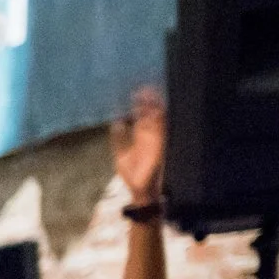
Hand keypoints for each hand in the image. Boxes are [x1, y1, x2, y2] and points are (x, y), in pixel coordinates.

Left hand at [111, 87, 164, 205]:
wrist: (140, 191)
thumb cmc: (132, 175)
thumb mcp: (122, 154)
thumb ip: (119, 139)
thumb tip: (117, 122)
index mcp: (140, 136)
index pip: (141, 115)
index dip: (139, 104)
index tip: (135, 92)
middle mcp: (150, 135)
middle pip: (150, 113)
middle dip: (147, 100)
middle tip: (143, 87)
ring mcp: (156, 140)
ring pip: (157, 118)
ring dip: (154, 105)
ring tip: (150, 92)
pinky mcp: (161, 146)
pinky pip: (162, 130)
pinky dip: (160, 120)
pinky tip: (157, 109)